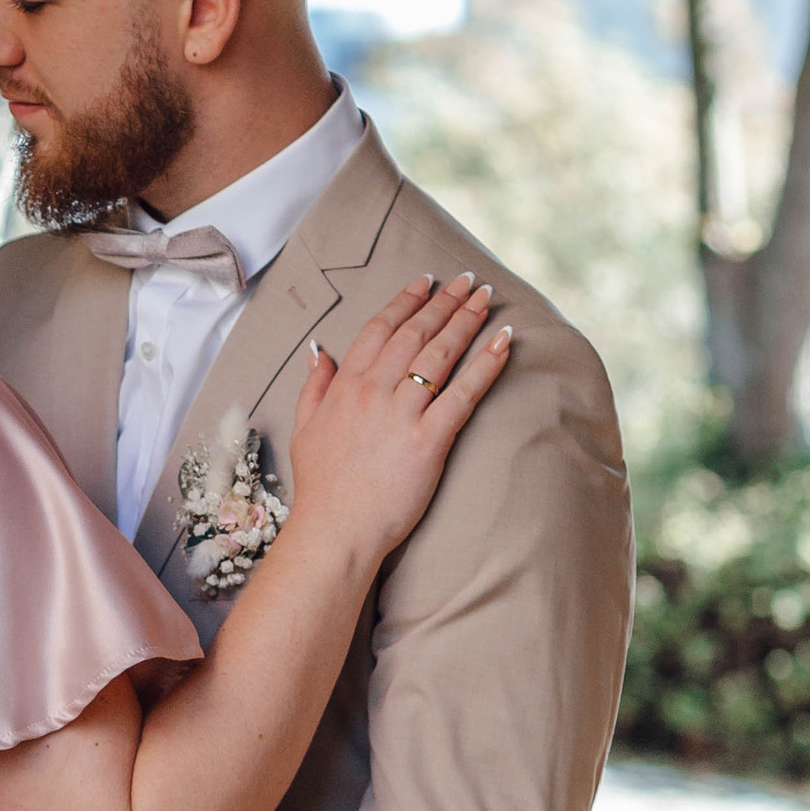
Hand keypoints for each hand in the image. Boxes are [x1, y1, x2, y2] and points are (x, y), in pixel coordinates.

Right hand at [286, 272, 511, 559]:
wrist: (335, 530)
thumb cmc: (322, 486)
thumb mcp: (305, 428)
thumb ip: (315, 386)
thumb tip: (320, 351)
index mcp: (346, 386)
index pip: (380, 328)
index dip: (406, 301)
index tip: (425, 282)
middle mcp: (374, 391)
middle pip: (416, 333)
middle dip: (445, 302)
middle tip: (469, 280)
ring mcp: (402, 414)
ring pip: (440, 354)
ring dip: (466, 321)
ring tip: (487, 299)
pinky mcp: (429, 440)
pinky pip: (463, 393)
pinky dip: (486, 364)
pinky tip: (503, 341)